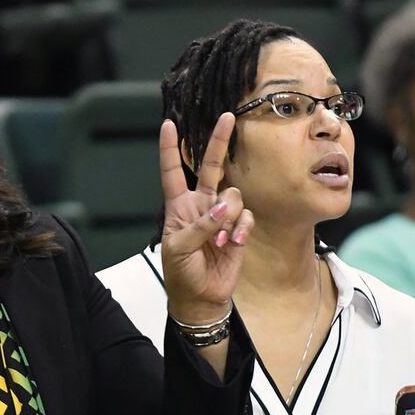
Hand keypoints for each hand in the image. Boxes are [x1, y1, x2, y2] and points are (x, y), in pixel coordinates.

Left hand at [157, 115, 253, 326]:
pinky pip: (246, 215)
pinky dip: (241, 227)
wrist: (202, 297)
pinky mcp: (238, 228)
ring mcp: (221, 215)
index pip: (172, 172)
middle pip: (211, 167)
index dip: (169, 149)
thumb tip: (222, 207)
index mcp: (178, 206)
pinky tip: (234, 242)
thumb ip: (200, 226)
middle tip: (228, 116)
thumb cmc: (182, 273)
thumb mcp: (180, 249)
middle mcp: (201, 205)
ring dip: (228, 216)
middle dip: (219, 142)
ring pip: (233, 195)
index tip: (168, 124)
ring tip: (219, 240)